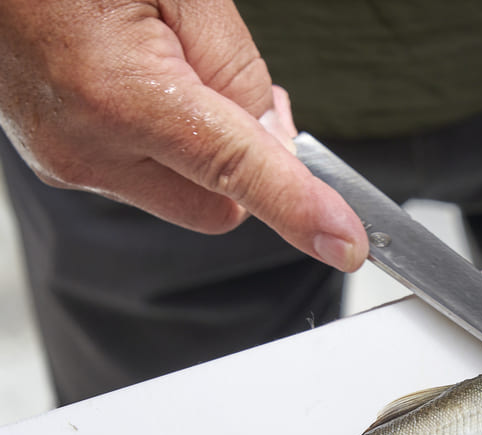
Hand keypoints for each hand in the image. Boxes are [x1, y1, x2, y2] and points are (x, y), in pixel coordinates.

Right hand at [0, 0, 366, 269]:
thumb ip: (235, 67)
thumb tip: (272, 132)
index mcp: (117, 94)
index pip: (237, 172)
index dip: (300, 208)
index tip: (343, 241)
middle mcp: (86, 145)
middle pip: (220, 206)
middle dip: (248, 165)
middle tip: (239, 95)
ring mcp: (66, 160)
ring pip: (186, 194)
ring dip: (206, 152)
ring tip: (171, 70)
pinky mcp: (59, 162)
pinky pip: (147, 177)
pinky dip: (171, 146)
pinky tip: (148, 87)